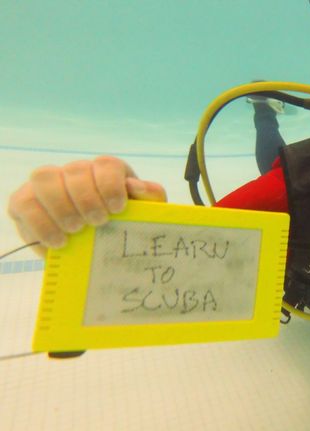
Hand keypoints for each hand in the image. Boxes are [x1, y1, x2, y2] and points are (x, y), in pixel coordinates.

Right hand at [8, 156, 166, 256]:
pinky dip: (40, 223)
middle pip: (74, 170)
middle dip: (86, 198)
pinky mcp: (25, 202)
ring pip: (44, 178)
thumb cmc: (123, 227)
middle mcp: (75, 172)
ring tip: (76, 231)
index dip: (110, 184)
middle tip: (97, 223)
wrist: (96, 250)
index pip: (106, 165)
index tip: (118, 209)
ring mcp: (48, 185)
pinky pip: (23, 203)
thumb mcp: (144, 215)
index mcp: (106, 171)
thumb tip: (137, 186)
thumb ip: (150, 198)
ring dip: (61, 206)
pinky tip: (58, 242)